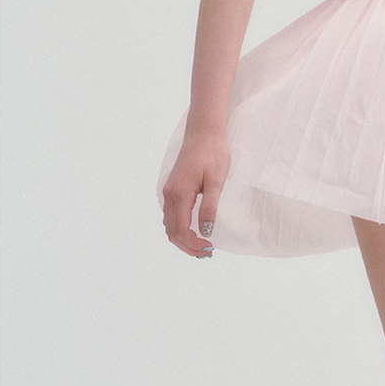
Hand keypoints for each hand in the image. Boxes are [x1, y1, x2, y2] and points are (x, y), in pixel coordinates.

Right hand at [161, 130, 230, 256]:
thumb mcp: (216, 182)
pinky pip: (171, 216)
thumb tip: (206, 232)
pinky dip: (180, 229)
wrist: (203, 132)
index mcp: (179, 194)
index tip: (210, 248)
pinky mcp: (172, 189)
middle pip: (172, 232)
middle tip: (207, 253)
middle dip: (188, 246)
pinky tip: (194, 232)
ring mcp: (168, 192)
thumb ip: (209, 208)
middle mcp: (169, 195)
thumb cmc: (212, 153)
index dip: (194, 244)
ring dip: (183, 240)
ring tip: (202, 246)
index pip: (181, 230)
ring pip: (169, 225)